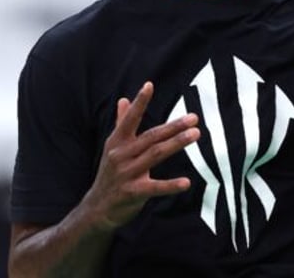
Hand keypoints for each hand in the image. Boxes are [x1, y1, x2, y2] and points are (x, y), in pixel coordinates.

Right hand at [81, 81, 199, 230]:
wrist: (97, 209)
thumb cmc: (110, 174)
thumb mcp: (113, 148)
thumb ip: (121, 123)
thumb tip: (123, 99)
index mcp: (117, 142)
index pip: (129, 119)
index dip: (139, 102)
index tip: (149, 85)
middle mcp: (120, 155)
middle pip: (151, 137)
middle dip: (173, 126)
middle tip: (193, 118)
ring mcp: (126, 174)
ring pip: (155, 155)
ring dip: (177, 144)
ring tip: (196, 135)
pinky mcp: (133, 193)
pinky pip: (155, 187)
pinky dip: (171, 185)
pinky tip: (186, 182)